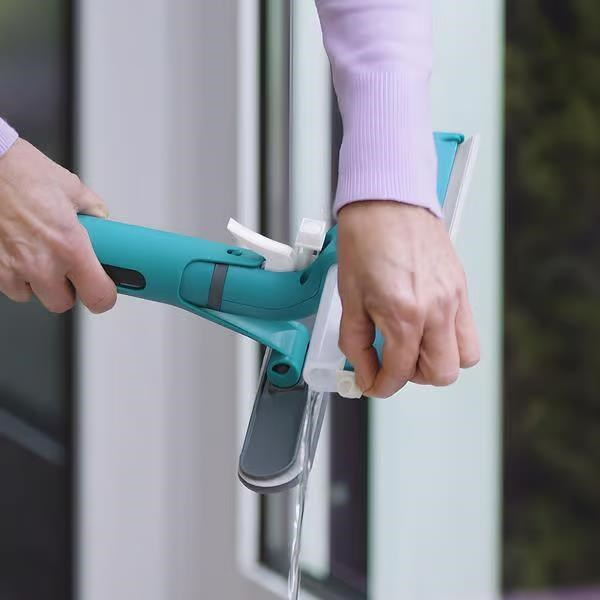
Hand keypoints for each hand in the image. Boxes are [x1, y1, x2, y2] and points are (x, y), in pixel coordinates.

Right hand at [0, 138, 116, 312]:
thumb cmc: (20, 172)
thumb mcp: (70, 187)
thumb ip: (91, 208)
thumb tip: (100, 217)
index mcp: (70, 246)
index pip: (98, 296)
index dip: (104, 297)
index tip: (104, 290)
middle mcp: (43, 263)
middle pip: (63, 303)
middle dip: (67, 289)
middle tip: (67, 269)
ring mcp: (13, 268)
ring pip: (32, 296)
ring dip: (38, 283)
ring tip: (38, 255)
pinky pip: (9, 285)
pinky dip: (14, 275)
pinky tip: (17, 252)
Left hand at [337, 201, 478, 397]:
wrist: (386, 200)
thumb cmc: (366, 239)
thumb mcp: (349, 297)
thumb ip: (356, 341)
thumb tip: (362, 368)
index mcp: (405, 314)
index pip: (400, 372)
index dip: (381, 386)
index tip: (372, 383)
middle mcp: (437, 309)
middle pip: (442, 374)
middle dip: (413, 377)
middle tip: (392, 364)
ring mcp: (454, 298)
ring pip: (465, 357)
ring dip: (438, 361)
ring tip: (412, 347)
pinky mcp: (461, 286)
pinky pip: (468, 329)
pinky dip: (450, 339)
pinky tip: (425, 327)